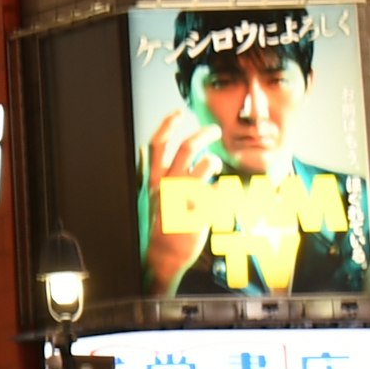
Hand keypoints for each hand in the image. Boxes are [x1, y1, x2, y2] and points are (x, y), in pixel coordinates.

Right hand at [145, 106, 217, 287]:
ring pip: (206, 165)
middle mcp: (168, 184)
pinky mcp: (201, 208)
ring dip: (215, 161)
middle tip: (214, 130)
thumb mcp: (151, 196)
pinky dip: (223, 190)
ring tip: (216, 165)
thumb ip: (154, 173)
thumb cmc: (160, 225)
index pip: (158, 144)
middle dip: (203, 134)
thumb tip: (147, 151)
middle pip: (186, 148)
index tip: (178, 113)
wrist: (164, 255)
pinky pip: (219, 190)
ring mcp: (185, 196)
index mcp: (155, 180)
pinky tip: (221, 195)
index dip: (168, 125)